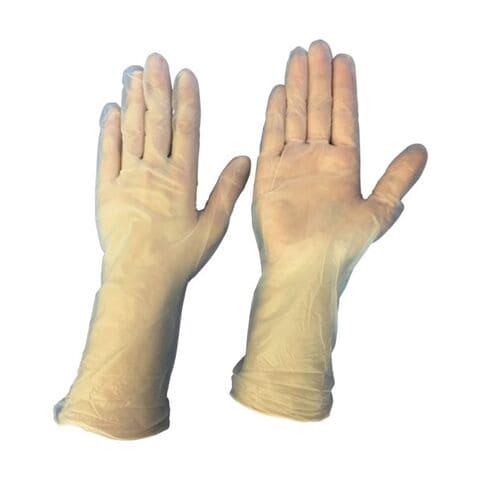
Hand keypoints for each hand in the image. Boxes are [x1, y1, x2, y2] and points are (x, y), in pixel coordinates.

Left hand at [97, 54, 250, 282]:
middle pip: (156, 122)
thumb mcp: (214, 225)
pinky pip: (107, 153)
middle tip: (154, 60)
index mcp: (182, 179)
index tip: (185, 76)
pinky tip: (111, 111)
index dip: (186, 100)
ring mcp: (128, 178)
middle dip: (156, 88)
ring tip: (133, 74)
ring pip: (132, 131)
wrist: (141, 278)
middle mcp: (155, 172)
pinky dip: (109, 131)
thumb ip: (228, 189)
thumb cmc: (179, 257)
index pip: (187, 130)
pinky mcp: (107, 190)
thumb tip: (244, 160)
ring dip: (133, 101)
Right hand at [231, 40, 426, 420]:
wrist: (306, 267)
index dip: (344, 88)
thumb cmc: (341, 246)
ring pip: (295, 117)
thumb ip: (397, 178)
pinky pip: (271, 137)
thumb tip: (421, 150)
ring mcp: (291, 165)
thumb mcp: (379, 209)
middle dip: (319, 78)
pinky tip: (279, 91)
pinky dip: (275, 114)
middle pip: (319, 110)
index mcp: (343, 166)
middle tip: (318, 46)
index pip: (344, 117)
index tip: (343, 60)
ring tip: (298, 57)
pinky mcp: (269, 174)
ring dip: (298, 87)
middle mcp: (316, 161)